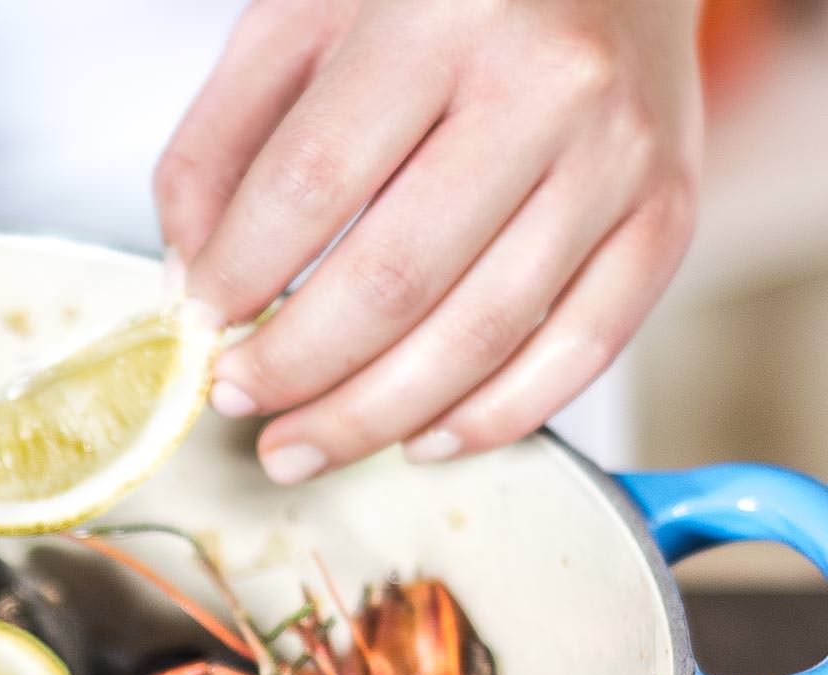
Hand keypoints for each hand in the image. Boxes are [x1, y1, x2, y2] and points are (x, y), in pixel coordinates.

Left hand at [155, 0, 702, 482]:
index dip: (239, 277)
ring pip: (480, 335)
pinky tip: (421, 439)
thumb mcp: (302, 16)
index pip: (312, 185)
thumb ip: (223, 143)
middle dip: (295, 370)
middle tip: (233, 402)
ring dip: (373, 418)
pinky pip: (583, 348)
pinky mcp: (669, 208)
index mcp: (440, 16)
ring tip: (299, 446)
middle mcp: (547, 84)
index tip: (197, 329)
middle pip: (394, 282)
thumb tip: (191, 285)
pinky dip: (494, 417)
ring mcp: (620, 153)